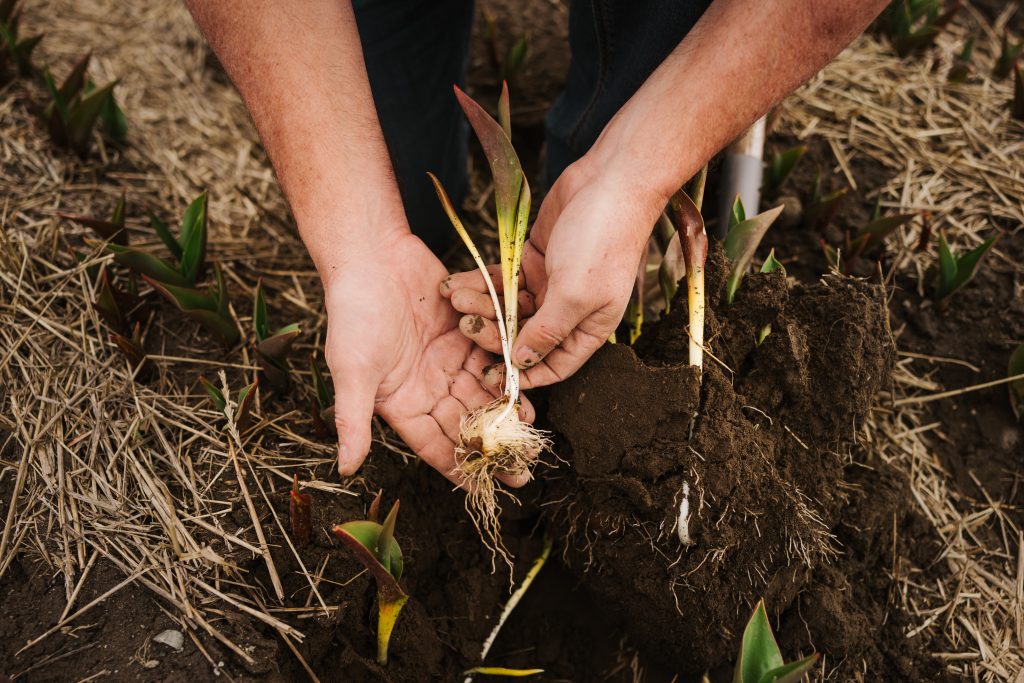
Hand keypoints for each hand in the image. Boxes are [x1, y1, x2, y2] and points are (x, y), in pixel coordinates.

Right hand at [324, 231, 533, 485]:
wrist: (370, 254)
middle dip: (495, 443)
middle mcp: (428, 385)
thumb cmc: (353, 312)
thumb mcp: (351, 370)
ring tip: (533, 423)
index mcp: (402, 403)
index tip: (488, 490)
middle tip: (525, 466)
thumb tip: (346, 469)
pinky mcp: (465, 329)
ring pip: (485, 390)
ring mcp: (449, 357)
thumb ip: (353, 420)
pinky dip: (509, 365)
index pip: (435, 446)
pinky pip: (493, 352)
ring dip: (508, 407)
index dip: (460, 469)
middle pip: (467, 422)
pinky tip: (530, 377)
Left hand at [440, 158, 666, 388]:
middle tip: (465, 326)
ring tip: (453, 297)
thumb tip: (523, 362)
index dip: (523, 374)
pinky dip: (481, 281)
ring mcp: (549, 283)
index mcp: (588, 327)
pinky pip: (501, 279)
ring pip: (508, 306)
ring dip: (481, 305)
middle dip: (493, 334)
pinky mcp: (533, 258)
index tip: (490, 377)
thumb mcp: (575, 294)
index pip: (553, 365)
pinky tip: (456, 282)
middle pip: (523, 336)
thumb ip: (547, 330)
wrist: (611, 180)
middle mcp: (568, 310)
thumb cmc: (603, 240)